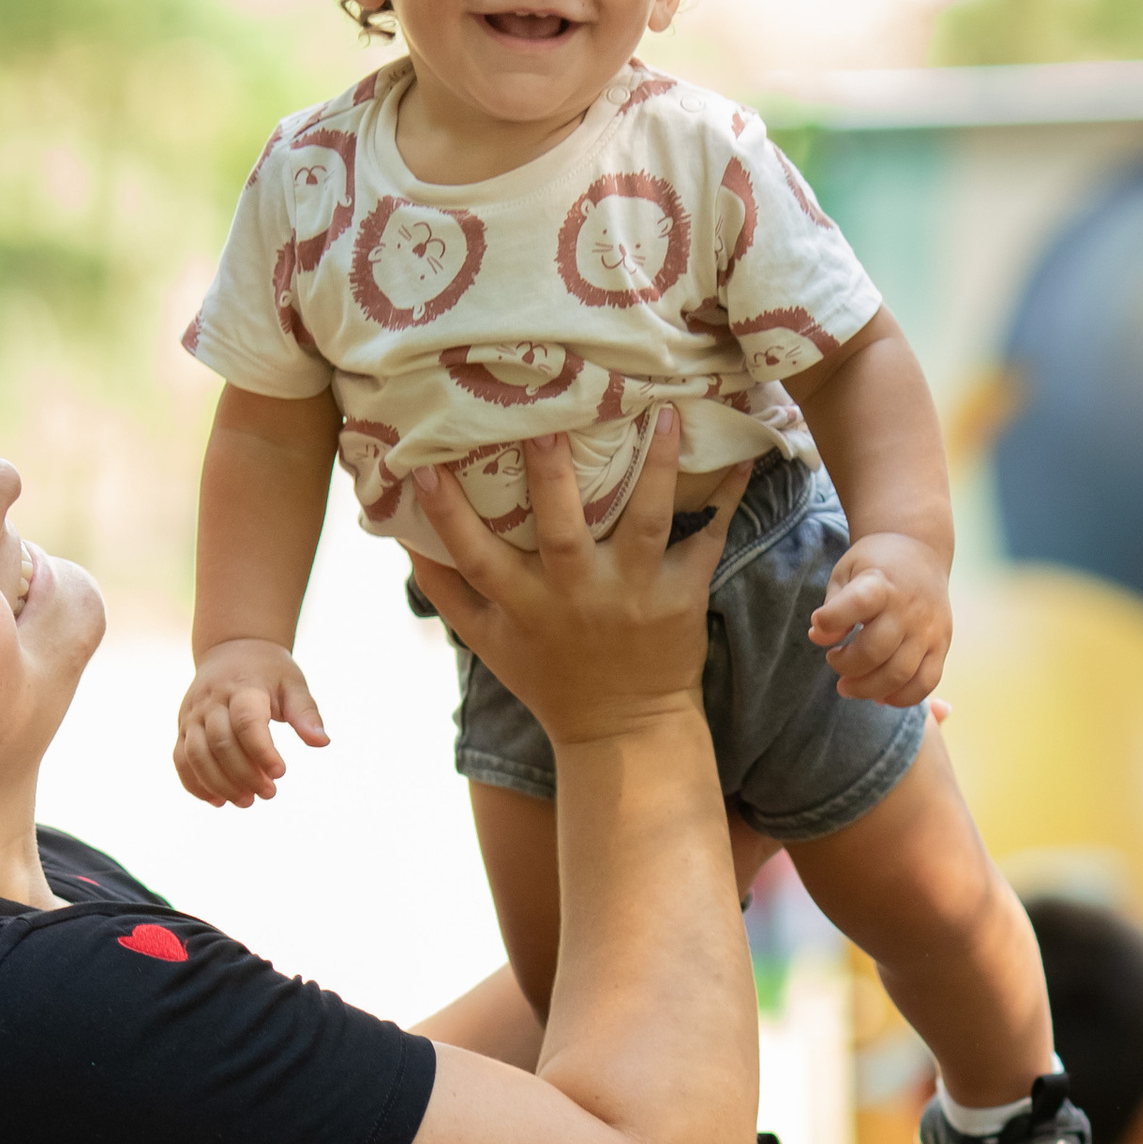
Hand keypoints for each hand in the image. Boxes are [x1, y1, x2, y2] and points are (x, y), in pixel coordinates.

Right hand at [175, 640, 329, 807]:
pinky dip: (195, 783)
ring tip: (246, 801)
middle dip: (243, 774)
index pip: (246, 722)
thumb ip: (306, 713)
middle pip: (221, 743)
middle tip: (269, 793)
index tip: (280, 773)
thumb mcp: (293, 684)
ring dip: (219, 784)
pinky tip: (218, 800)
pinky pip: (181, 759)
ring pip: (196, 755)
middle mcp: (212, 701)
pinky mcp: (182, 727)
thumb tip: (321, 742)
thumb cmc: (269, 673)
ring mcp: (193, 714)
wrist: (232, 649)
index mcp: (243, 688)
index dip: (261, 751)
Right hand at [406, 412, 736, 745]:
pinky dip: (727, 498)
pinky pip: (708, 540)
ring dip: (658, 467)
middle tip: (549, 418)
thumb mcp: (487, 642)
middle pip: (561, 531)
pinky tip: (745, 453)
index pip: (475, 556)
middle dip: (553, 476)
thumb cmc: (548, 677)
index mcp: (523, 606)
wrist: (624, 731)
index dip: (448, 514)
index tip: (427, 466)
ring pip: (645, 523)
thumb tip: (397, 528)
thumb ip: (444, 587)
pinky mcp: (681, 597)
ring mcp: (633, 595)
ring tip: (666, 412)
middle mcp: (576, 597)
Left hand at [808, 530, 951, 703]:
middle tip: (834, 661)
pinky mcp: (942, 645)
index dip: (832, 619)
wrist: (921, 551)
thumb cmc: (875, 567)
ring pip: (899, 675)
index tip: (819, 623)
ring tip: (849, 685)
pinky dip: (901, 698)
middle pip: (875, 652)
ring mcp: (928, 629)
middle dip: (845, 667)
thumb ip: (832, 605)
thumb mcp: (846, 572)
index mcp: (882, 583)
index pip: (858, 603)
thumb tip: (818, 638)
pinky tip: (880, 695)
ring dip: (867, 689)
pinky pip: (925, 683)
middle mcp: (909, 608)